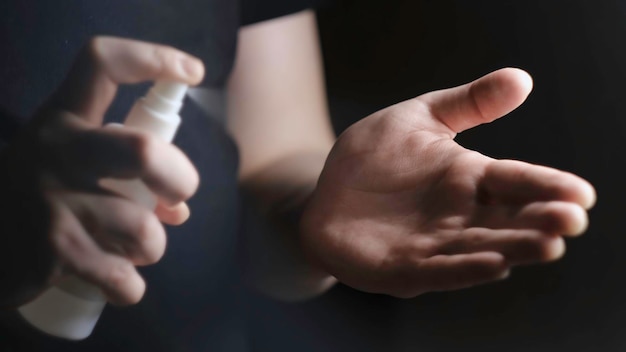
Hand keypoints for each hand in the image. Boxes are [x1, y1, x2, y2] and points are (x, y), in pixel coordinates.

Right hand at [0, 36, 202, 306]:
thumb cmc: (40, 195)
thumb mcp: (72, 164)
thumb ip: (126, 173)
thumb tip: (178, 209)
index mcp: (63, 117)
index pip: (104, 64)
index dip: (154, 59)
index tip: (194, 71)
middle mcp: (57, 150)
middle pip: (145, 152)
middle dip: (180, 179)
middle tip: (178, 196)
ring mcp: (52, 200)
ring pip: (144, 229)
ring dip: (152, 247)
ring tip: (134, 248)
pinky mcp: (52, 251)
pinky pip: (123, 277)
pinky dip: (129, 286)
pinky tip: (117, 281)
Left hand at [300, 68, 595, 297]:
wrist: (325, 189)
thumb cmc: (374, 157)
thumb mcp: (418, 118)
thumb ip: (468, 103)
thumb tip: (522, 79)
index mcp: (468, 179)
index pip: (514, 182)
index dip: (546, 186)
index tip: (581, 192)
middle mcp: (457, 216)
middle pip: (505, 221)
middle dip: (538, 223)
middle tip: (571, 221)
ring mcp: (431, 245)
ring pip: (478, 249)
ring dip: (511, 249)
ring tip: (545, 246)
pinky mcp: (401, 268)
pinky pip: (435, 271)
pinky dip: (463, 269)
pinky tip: (492, 265)